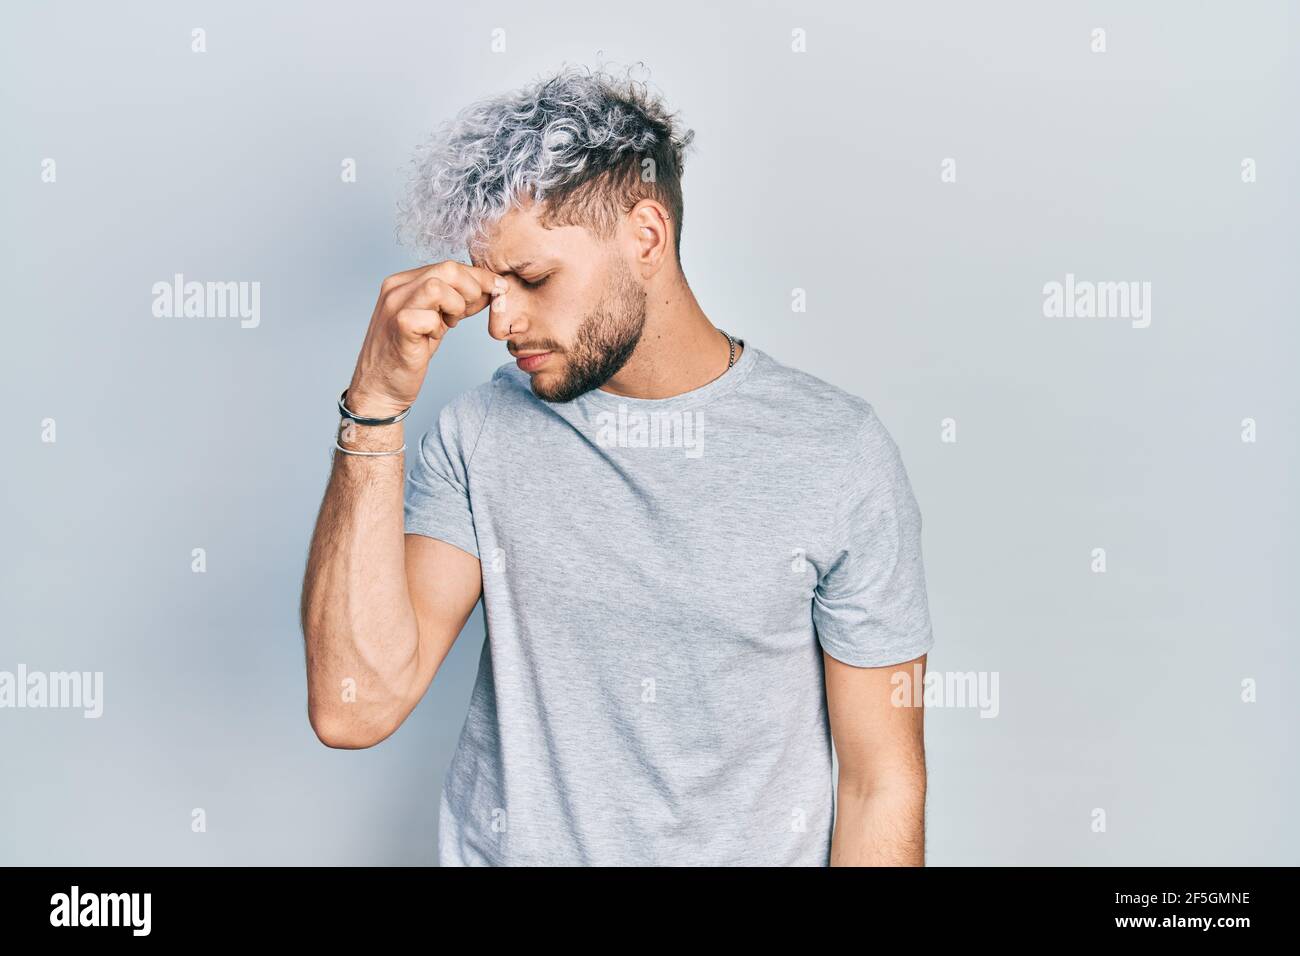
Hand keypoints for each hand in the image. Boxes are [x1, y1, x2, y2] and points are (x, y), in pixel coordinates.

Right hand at [346, 261, 507, 417]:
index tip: (497, 288)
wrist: (379, 387)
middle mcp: (396, 288)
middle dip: (472, 289)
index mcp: (404, 282)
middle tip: (469, 313)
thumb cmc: (407, 354)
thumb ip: (457, 303)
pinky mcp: (399, 327)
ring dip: (455, 306)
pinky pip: (429, 317)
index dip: (478, 277)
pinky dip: (438, 327)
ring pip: (438, 287)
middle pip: (447, 269)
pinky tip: (432, 337)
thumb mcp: (436, 321)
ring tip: (448, 324)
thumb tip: (490, 289)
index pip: (448, 265)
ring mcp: (395, 306)